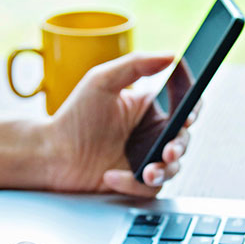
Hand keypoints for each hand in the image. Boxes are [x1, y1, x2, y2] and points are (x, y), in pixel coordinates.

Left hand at [41, 53, 197, 196]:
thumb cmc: (73, 117)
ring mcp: (145, 159)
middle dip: (180, 146)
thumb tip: (171, 56)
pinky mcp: (135, 182)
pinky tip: (111, 176)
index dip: (193, 110)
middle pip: (184, 140)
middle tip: (168, 149)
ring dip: (164, 170)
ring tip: (147, 171)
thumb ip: (136, 64)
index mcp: (149, 109)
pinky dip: (133, 184)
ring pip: (173, 167)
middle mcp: (151, 134)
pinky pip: (150, 187)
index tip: (188, 115)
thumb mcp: (101, 81)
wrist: (51, 155)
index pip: (184, 106)